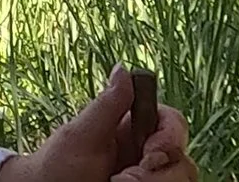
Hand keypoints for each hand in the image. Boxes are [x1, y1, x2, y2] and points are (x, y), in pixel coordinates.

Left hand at [0, 67, 196, 181]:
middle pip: (183, 159)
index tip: (151, 152)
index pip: (171, 122)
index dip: (171, 135)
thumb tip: (123, 68)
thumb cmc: (55, 166)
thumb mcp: (79, 135)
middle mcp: (145, 155)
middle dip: (160, 173)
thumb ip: (107, 106)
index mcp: (132, 130)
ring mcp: (149, 178)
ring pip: (183, 178)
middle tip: (123, 180)